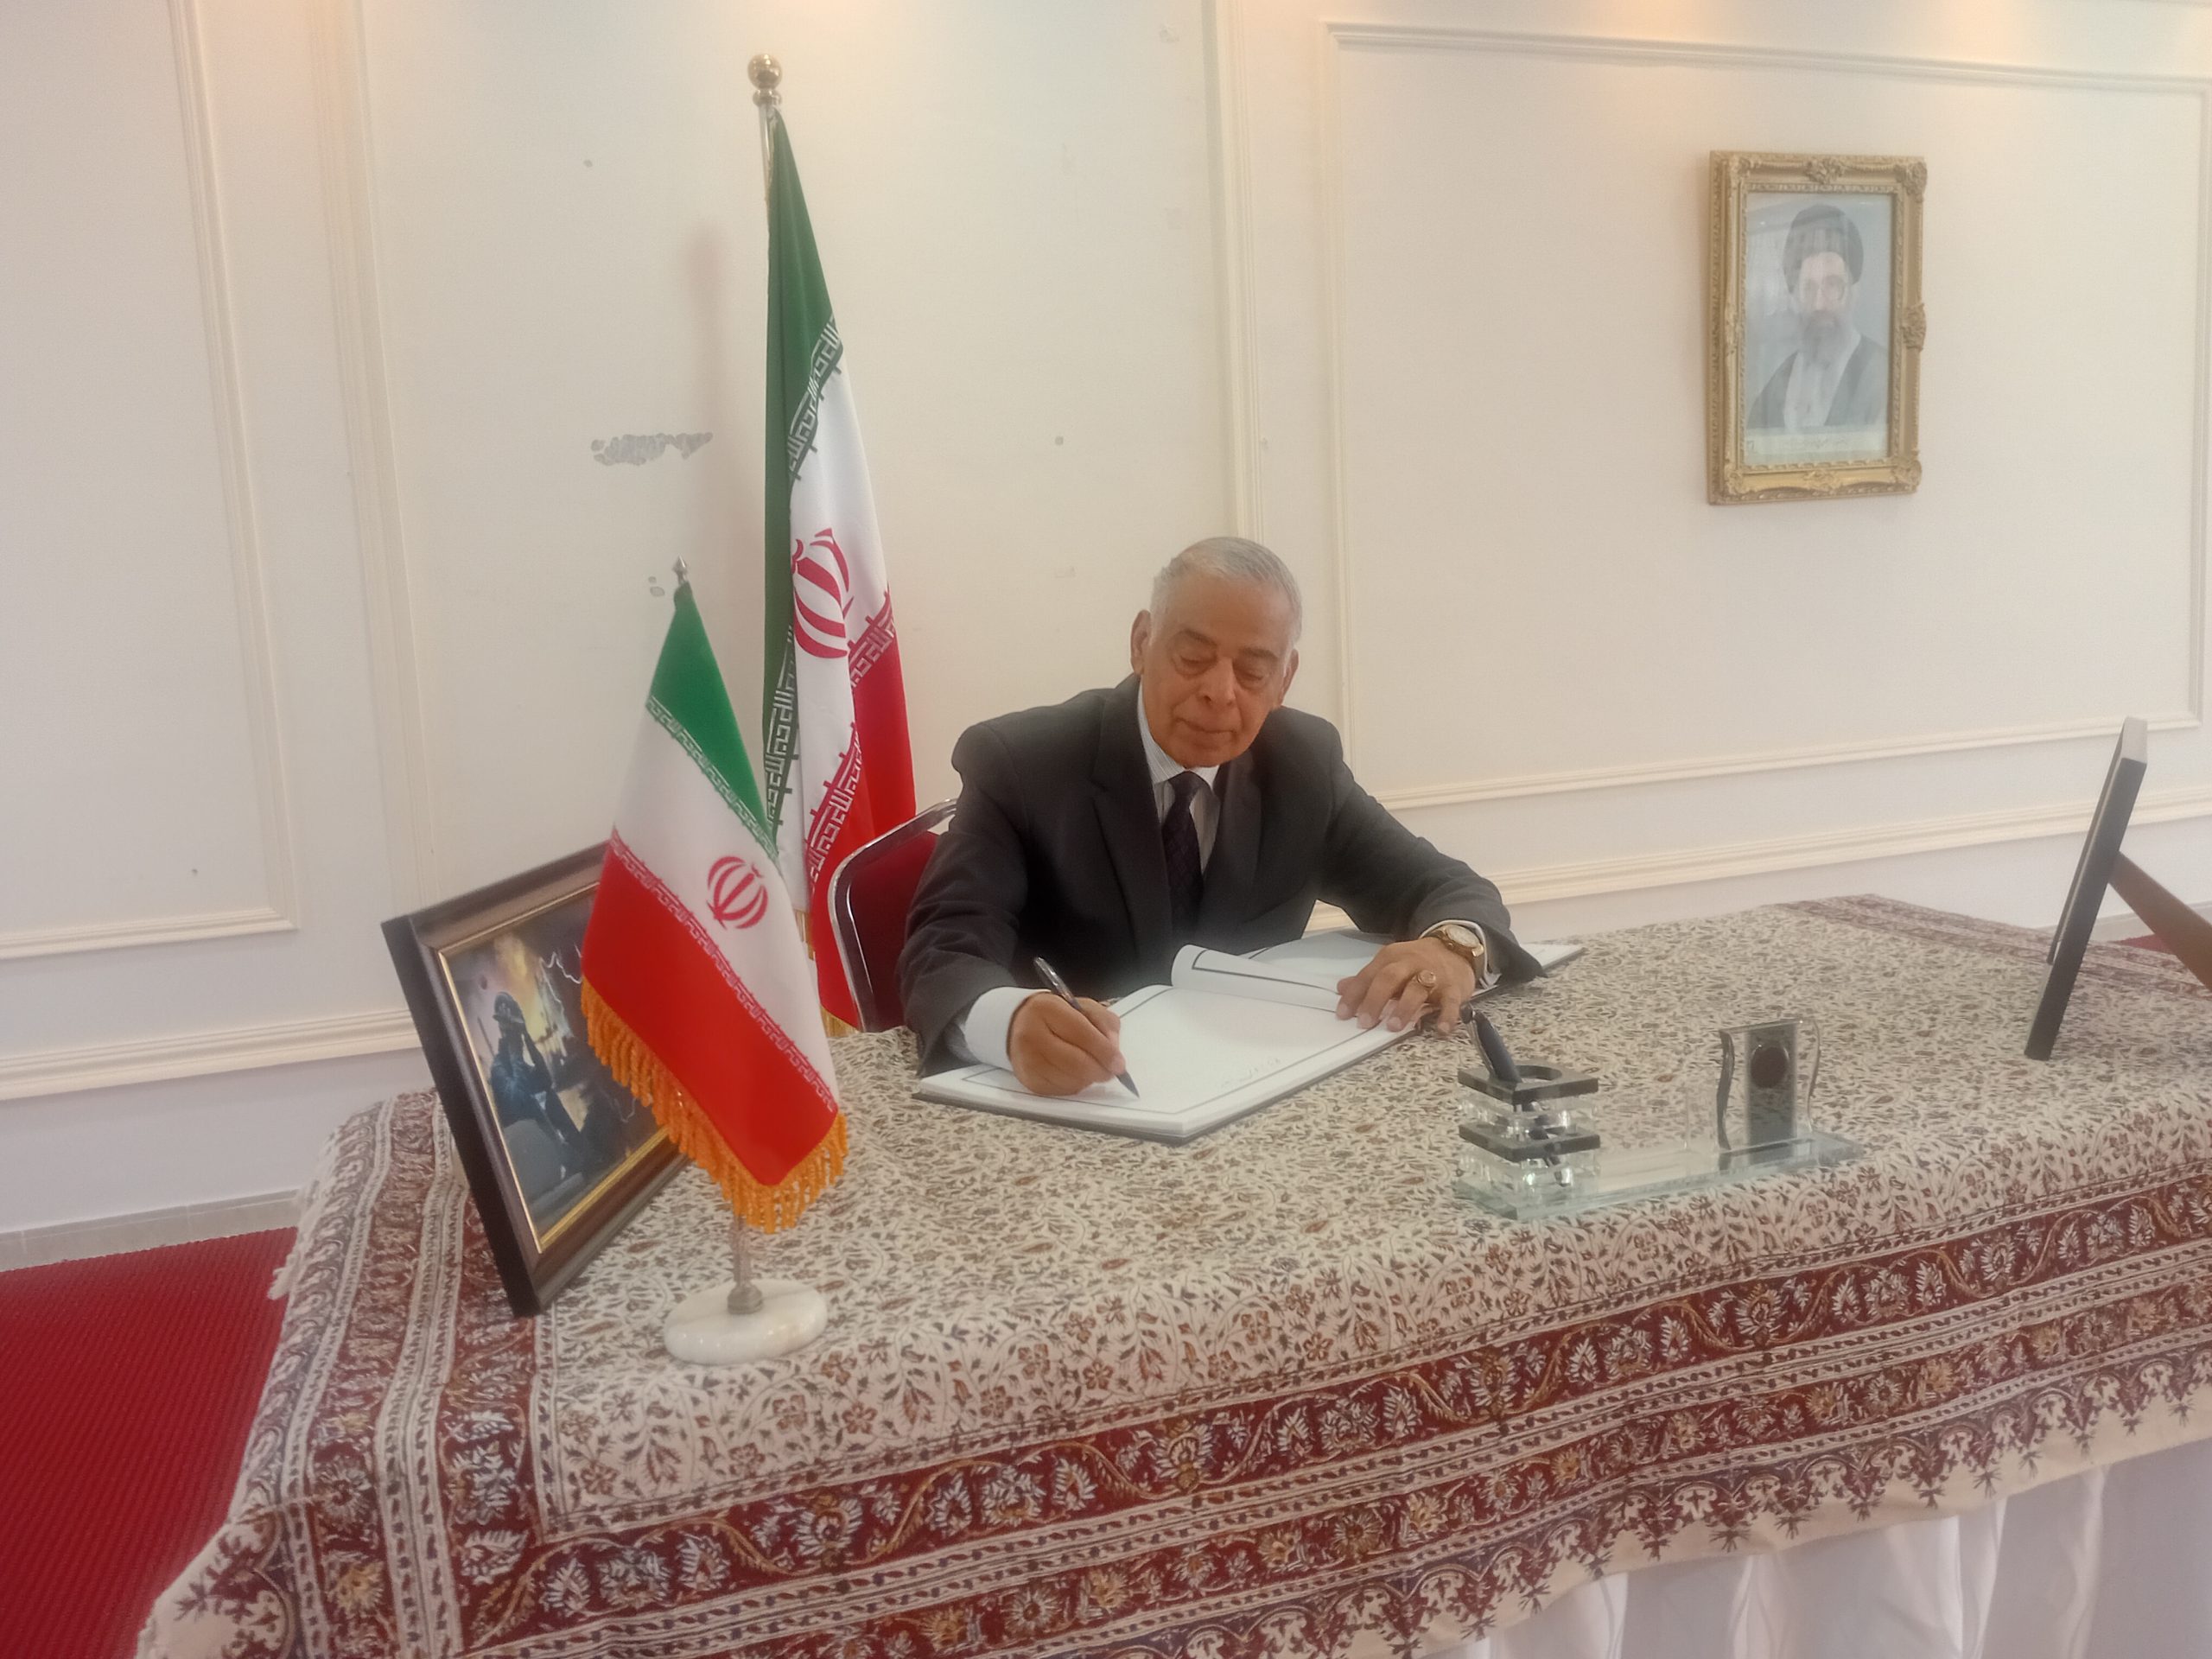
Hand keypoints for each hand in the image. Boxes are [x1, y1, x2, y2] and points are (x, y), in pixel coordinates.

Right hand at [1008, 993, 1125, 1095]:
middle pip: (1076, 1063)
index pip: (1082, 1035)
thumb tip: (1113, 1051)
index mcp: (1048, 1009)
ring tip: (1090, 1068)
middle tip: (1110, 1071)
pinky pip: (1060, 1090)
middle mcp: (1032, 1034)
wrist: (1020, 1025)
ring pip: (1070, 1080)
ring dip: (1088, 1079)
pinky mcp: (1028, 1079)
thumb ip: (1105, 1023)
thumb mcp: (1083, 1007)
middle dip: (1099, 1070)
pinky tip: (1075, 1074)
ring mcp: (1027, 1060)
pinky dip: (1075, 1085)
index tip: (1119, 1064)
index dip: (1105, 1052)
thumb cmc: (1057, 1016)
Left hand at [1335, 937, 1475, 1034]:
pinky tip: (1441, 1030)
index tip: (1343, 1014)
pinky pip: (1451, 1002)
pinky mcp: (1454, 988)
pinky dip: (1447, 1016)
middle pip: (1389, 979)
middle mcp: (1410, 964)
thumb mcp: (1391, 964)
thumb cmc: (1418, 961)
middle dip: (1375, 1000)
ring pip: (1416, 989)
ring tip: (1393, 1027)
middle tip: (1366, 1022)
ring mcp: (1433, 975)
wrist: (1456, 948)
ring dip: (1404, 1007)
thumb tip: (1342, 989)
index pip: (1368, 975)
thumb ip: (1368, 978)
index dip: (1354, 995)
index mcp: (1391, 958)